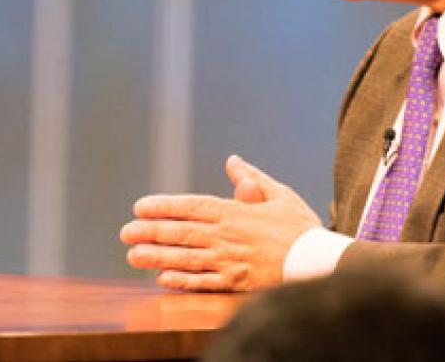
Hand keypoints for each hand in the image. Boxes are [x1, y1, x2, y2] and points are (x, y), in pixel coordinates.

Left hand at [120, 155, 320, 291]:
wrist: (319, 261)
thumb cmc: (301, 227)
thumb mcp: (279, 195)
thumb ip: (252, 179)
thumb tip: (232, 161)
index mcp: (235, 212)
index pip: (192, 206)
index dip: (165, 206)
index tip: (141, 206)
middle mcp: (227, 236)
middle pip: (182, 233)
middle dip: (151, 232)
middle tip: (125, 232)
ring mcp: (229, 261)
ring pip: (186, 258)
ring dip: (157, 256)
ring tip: (133, 255)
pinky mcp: (236, 283)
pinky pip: (203, 282)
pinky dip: (181, 280)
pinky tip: (162, 278)